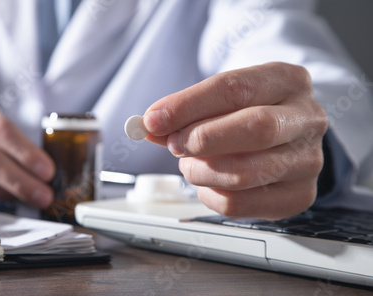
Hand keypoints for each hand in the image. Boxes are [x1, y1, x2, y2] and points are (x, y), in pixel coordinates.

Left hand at [143, 62, 327, 219]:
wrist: (285, 136)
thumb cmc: (248, 113)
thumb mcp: (222, 99)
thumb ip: (187, 111)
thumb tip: (151, 125)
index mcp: (288, 81)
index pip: (236, 89)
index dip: (189, 106)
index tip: (154, 120)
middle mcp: (306, 119)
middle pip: (254, 128)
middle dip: (202, 139)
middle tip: (174, 144)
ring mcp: (308, 161)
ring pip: (244, 172)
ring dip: (201, 170)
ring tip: (190, 162)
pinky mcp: (298, 196)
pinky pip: (239, 204)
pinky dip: (210, 194)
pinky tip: (209, 180)